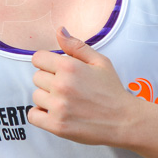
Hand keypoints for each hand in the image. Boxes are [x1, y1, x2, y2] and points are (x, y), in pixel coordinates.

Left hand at [29, 27, 138, 146]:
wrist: (124, 121)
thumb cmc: (111, 90)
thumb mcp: (100, 62)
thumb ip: (76, 46)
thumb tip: (59, 31)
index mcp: (69, 66)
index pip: (38, 58)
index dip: (47, 63)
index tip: (57, 70)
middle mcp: (61, 85)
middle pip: (37, 77)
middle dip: (49, 81)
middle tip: (67, 88)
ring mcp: (58, 107)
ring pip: (36, 96)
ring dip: (47, 98)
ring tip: (65, 101)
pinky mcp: (57, 126)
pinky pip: (33, 116)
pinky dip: (40, 115)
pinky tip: (55, 112)